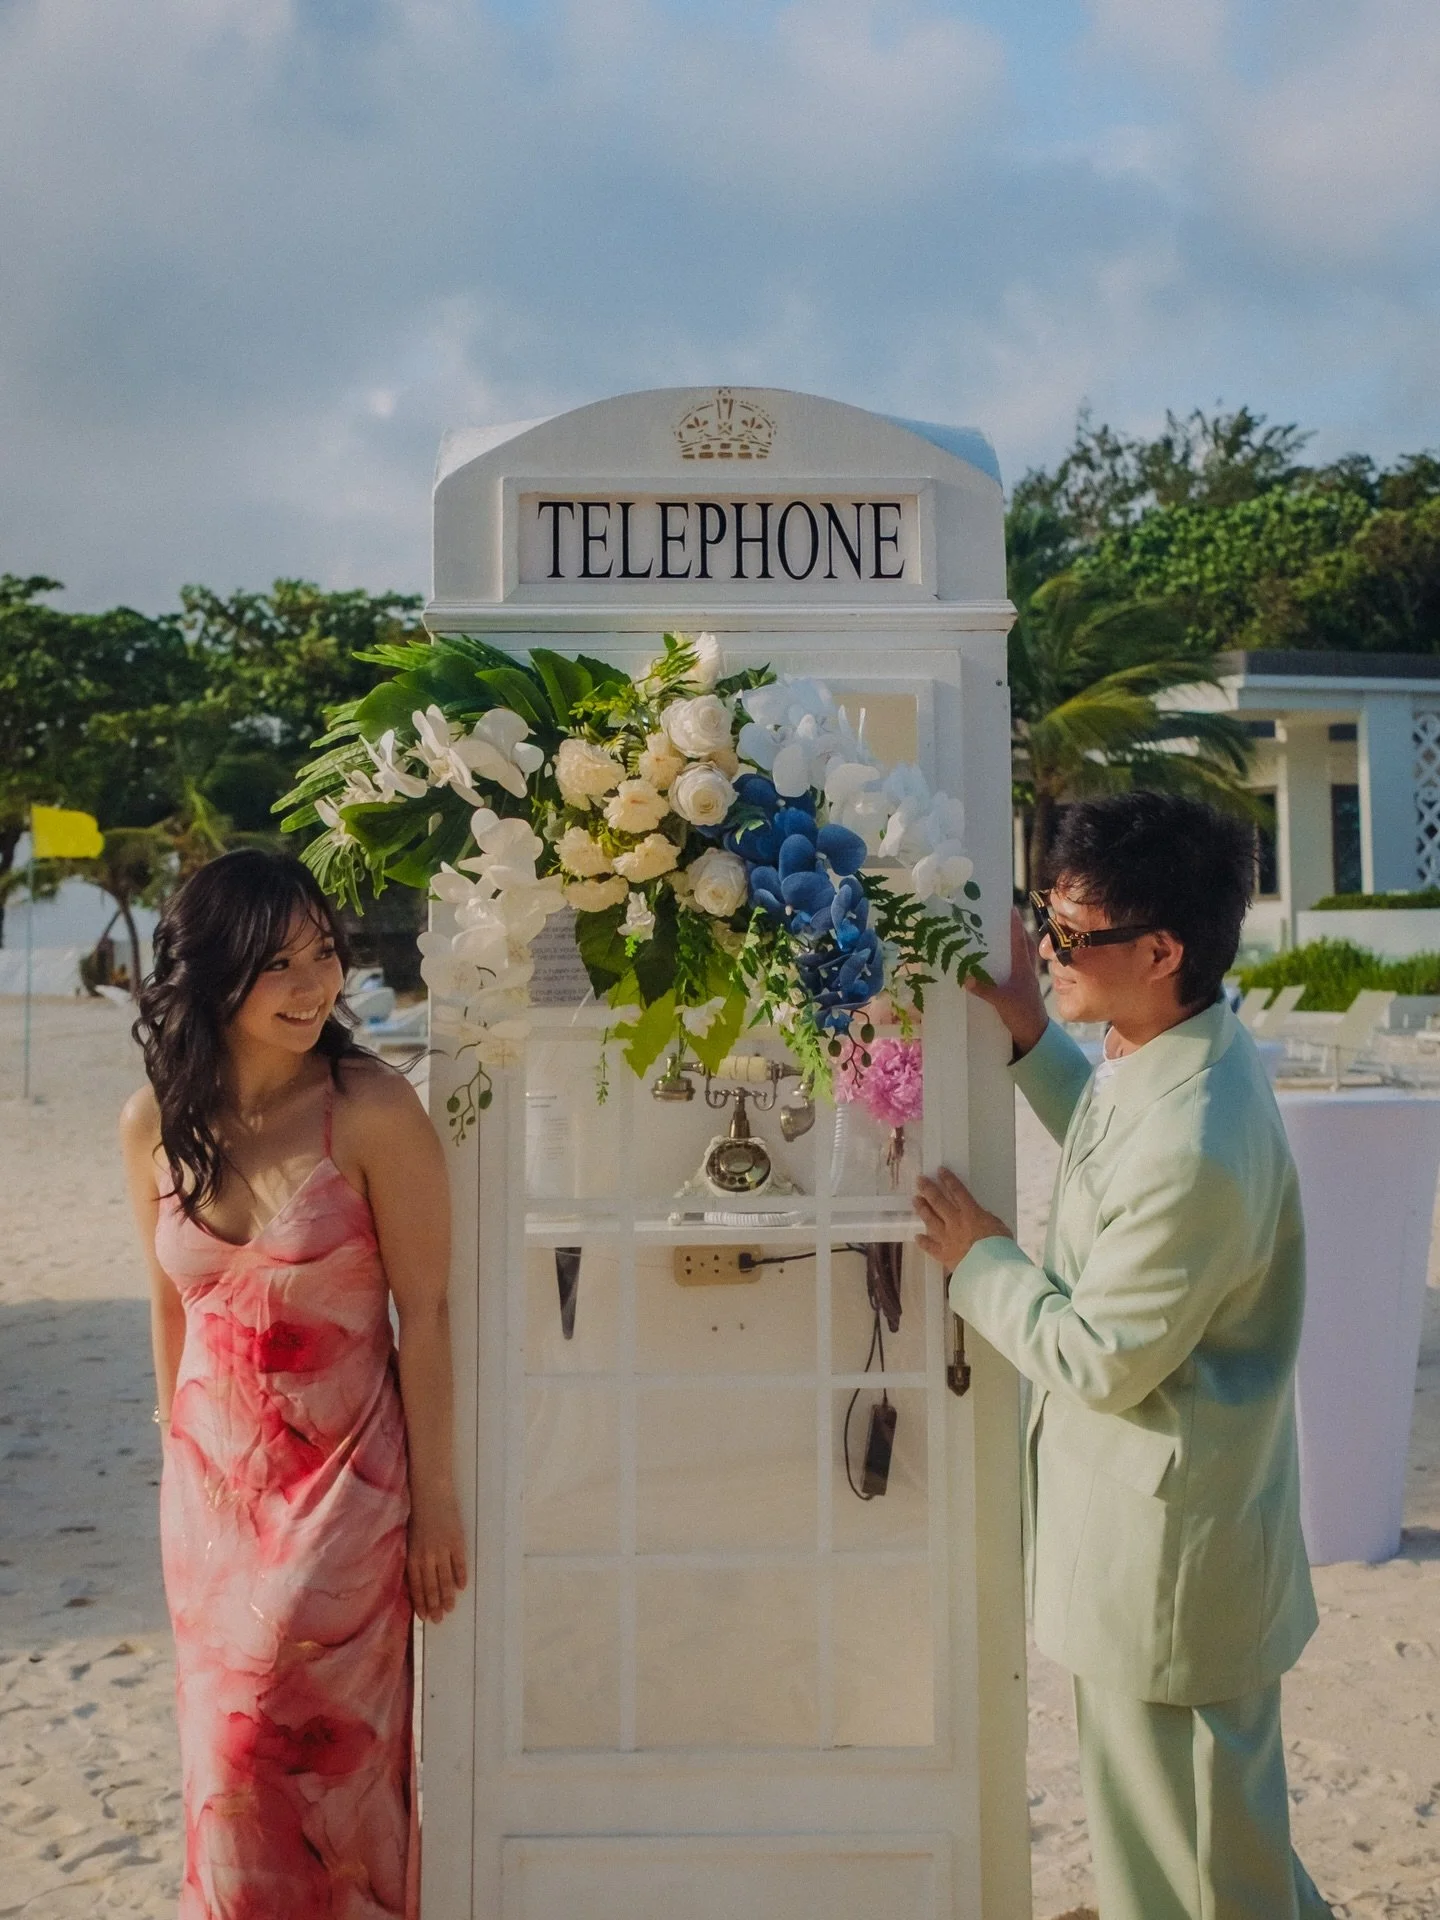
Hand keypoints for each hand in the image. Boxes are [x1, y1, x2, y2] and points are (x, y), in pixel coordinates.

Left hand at [407, 1489, 468, 1623]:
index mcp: (413, 1557)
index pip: (418, 1587)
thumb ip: (414, 1560)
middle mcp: (427, 1557)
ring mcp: (443, 1550)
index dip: (421, 1603)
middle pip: (432, 1587)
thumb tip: (418, 1582)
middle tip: (439, 1619)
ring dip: (448, 1596)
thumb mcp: (410, 1540)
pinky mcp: (456, 1542)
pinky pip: (459, 1564)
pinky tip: (461, 1587)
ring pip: (446, 1579)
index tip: (425, 1617)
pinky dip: (460, 1576)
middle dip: (435, 1605)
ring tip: (450, 1608)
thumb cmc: (418, 1517)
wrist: (431, 1494)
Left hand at [913, 1167, 1011, 1272]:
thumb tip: (979, 1217)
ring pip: (931, 1220)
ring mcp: (947, 1238)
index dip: (948, 1180)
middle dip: (928, 1189)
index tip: (940, 1171)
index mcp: (971, 1213)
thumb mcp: (998, 1226)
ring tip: (915, 1200)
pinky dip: (923, 1241)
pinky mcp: (944, 1254)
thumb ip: (985, 1219)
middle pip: (939, 1202)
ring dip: (922, 1209)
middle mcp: (955, 1222)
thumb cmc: (1000, 1246)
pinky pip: (930, 1247)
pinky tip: (917, 1237)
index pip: (958, 1192)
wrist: (991, 1269)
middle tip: (919, 1180)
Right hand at [967, 907, 1047, 1055]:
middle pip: (1018, 944)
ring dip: (1004, 946)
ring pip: (1013, 957)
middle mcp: (1023, 970)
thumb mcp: (1003, 1002)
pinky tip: (987, 964)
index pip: (1019, 940)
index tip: (1007, 906)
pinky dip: (1000, 963)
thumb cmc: (1023, 1015)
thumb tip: (965, 976)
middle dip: (1007, 930)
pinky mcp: (1015, 990)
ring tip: (988, 936)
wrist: (1035, 1037)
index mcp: (1023, 968)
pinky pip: (1007, 970)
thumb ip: (985, 989)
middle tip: (992, 918)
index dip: (1014, 923)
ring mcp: (1021, 980)